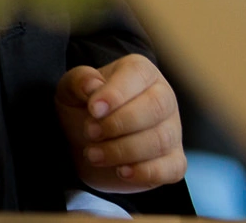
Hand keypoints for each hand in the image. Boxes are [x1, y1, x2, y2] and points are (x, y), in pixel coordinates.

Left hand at [56, 55, 185, 192]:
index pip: (138, 74)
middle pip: (156, 107)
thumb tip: (92, 85)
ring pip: (160, 140)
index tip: (93, 110)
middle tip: (90, 132)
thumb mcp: (71, 90)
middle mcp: (163, 97)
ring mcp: (172, 130)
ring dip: (123, 150)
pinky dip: (146, 172)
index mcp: (140, 72)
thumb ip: (79, 81)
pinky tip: (121, 171)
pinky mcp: (174, 161)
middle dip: (119, 123)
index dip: (116, 93)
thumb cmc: (84, 109)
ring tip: (93, 154)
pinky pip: (172, 168)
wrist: (86, 144)